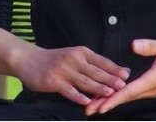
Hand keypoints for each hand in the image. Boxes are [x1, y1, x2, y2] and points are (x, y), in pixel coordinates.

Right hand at [12, 44, 129, 105]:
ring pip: (84, 81)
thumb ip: (89, 63)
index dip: (114, 68)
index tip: (127, 75)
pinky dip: (78, 96)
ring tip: (110, 94)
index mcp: (81, 52)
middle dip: (110, 79)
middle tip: (123, 86)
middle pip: (95, 71)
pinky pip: (68, 90)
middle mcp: (73, 59)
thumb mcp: (73, 55)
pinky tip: (87, 102)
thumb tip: (112, 71)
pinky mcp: (53, 81)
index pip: (101, 61)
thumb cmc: (55, 59)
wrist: (29, 59)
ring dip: (98, 88)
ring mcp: (63, 70)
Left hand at [86, 36, 155, 114]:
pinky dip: (123, 96)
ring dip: (114, 100)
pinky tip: (114, 94)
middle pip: (127, 98)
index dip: (114, 99)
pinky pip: (136, 93)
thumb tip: (134, 46)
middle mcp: (154, 88)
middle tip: (88, 109)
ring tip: (96, 103)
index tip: (99, 106)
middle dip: (107, 103)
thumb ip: (151, 46)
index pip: (130, 91)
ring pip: (131, 97)